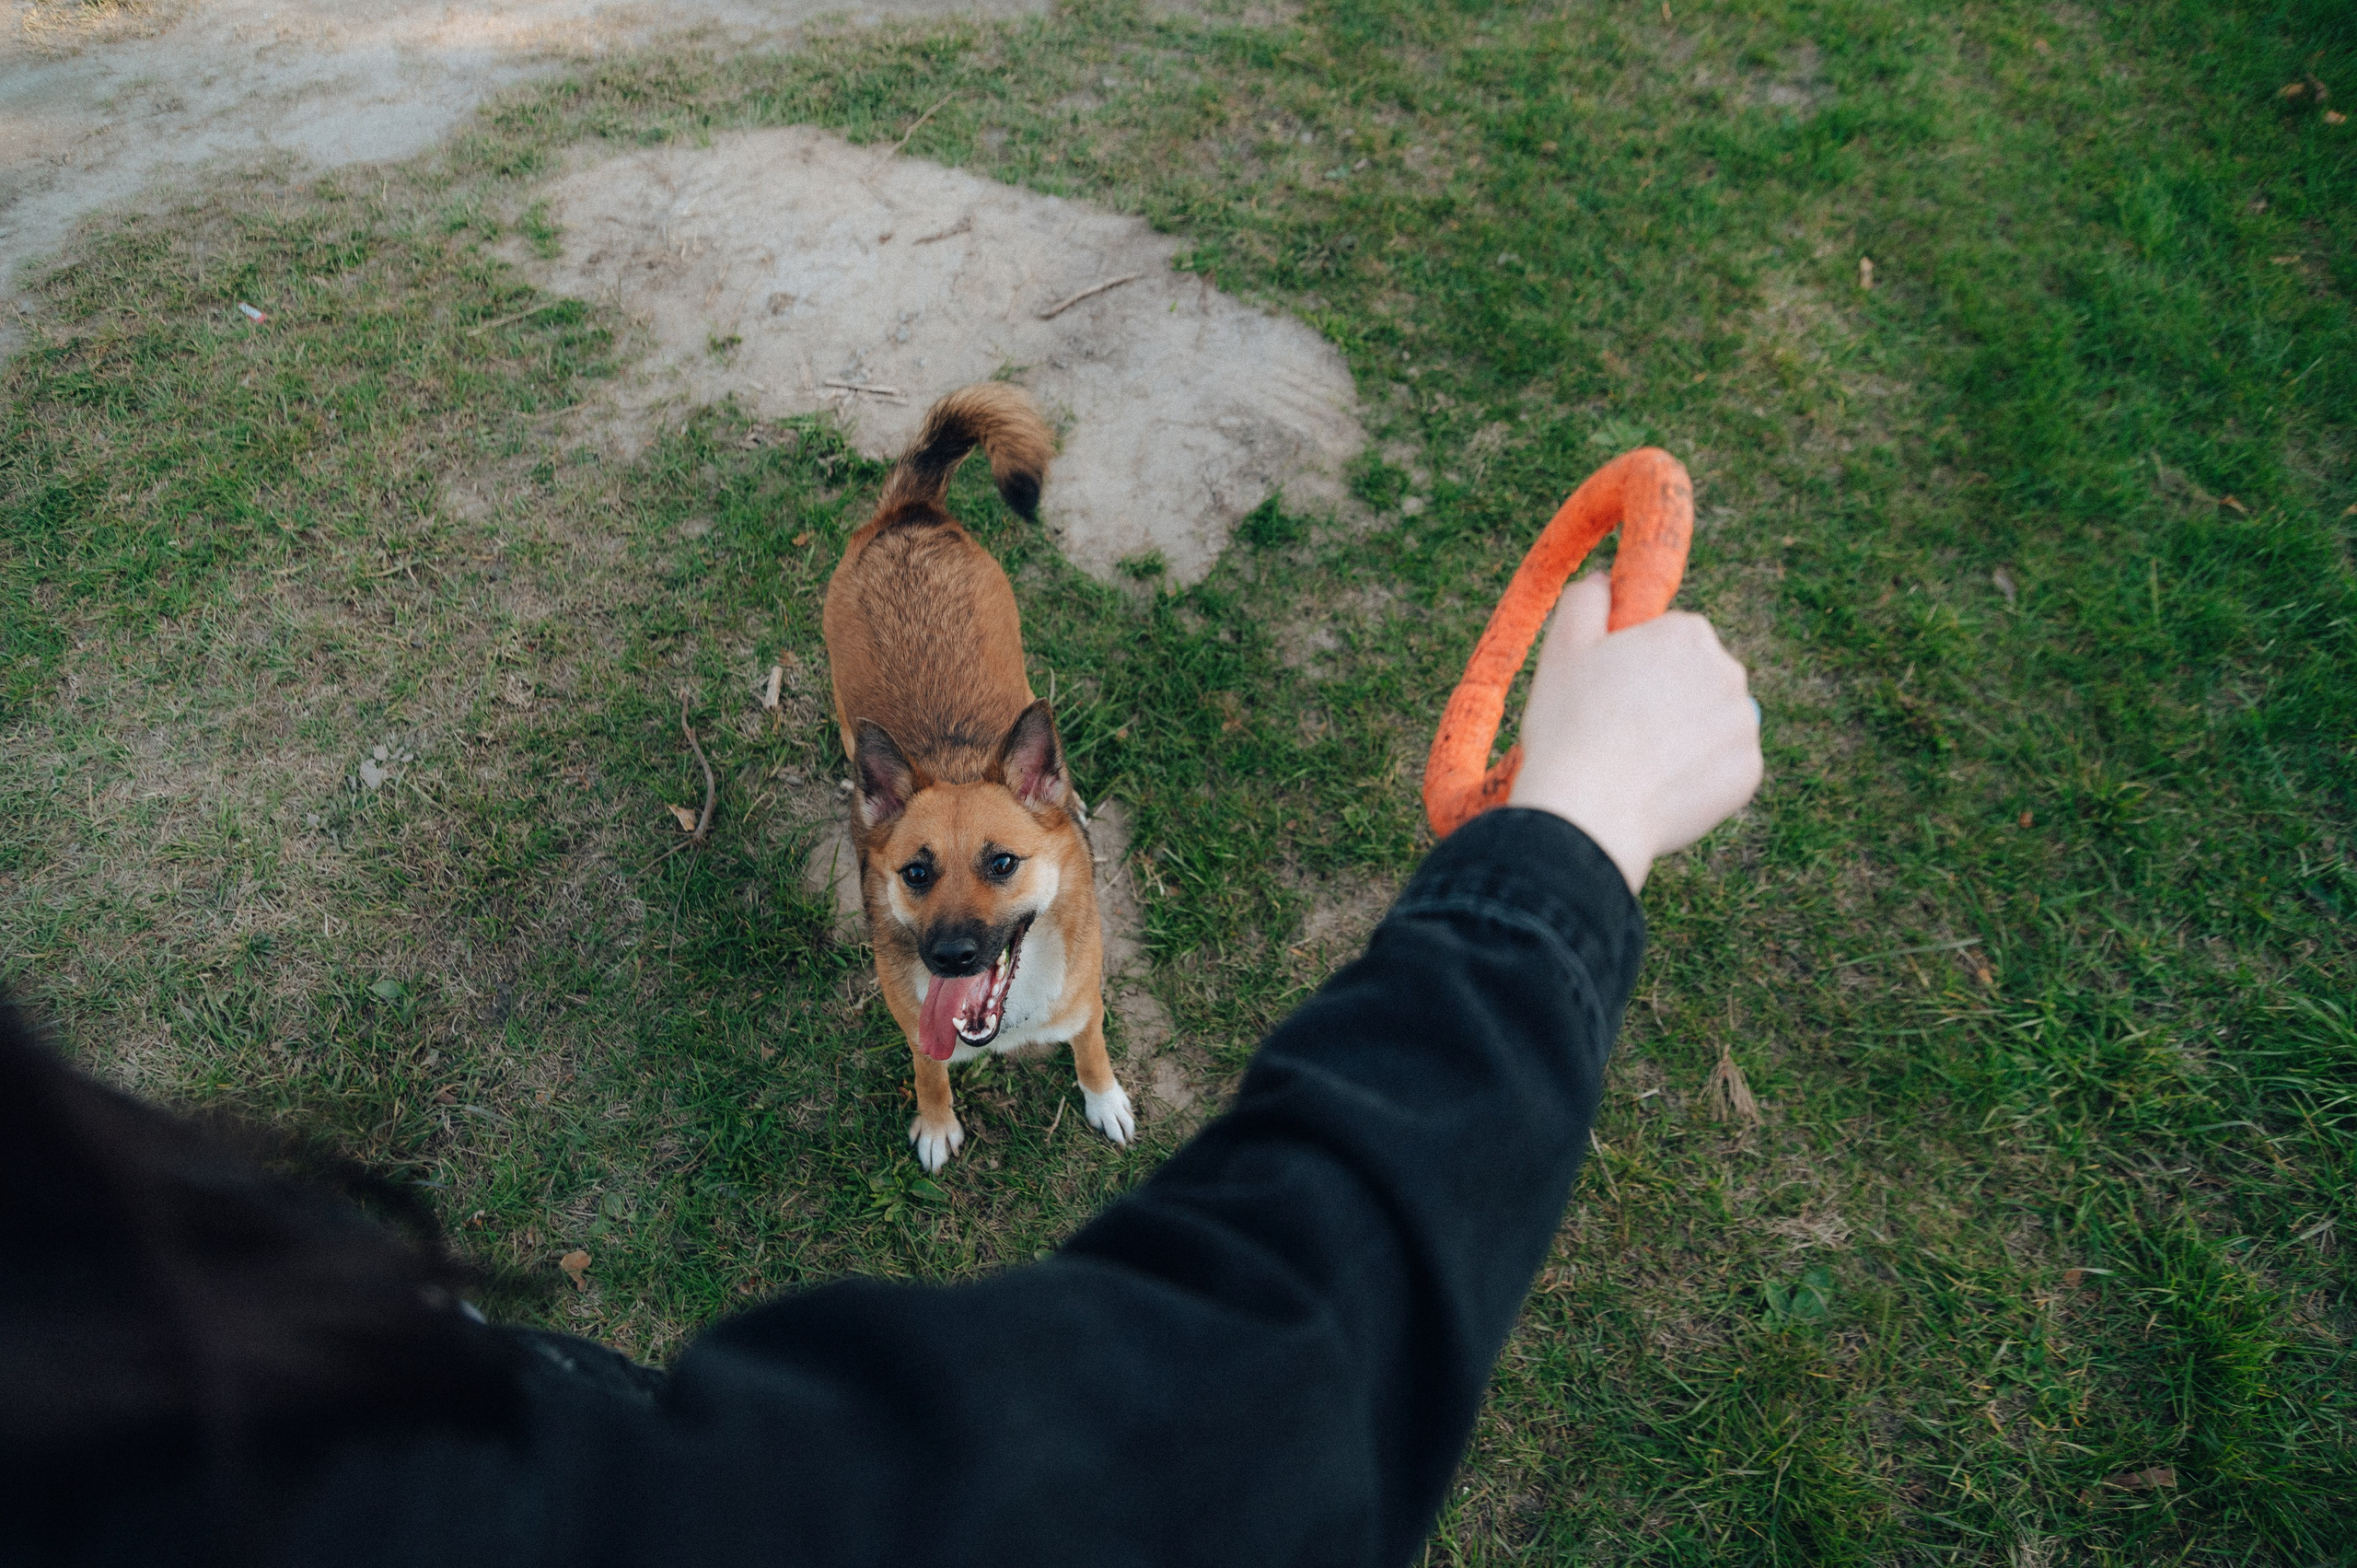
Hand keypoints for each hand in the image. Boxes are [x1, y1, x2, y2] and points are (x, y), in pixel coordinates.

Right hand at [1506, 574, 1761, 892]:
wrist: (1590, 810)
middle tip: (1619, 730)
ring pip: (1711, 724)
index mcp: (1688, 633)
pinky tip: (1660, 788)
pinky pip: (1723, 768)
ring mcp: (1744, 725)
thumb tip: (1606, 579)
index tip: (1610, 693)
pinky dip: (1698, 777)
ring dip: (1684, 737)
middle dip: (1667, 699)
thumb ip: (1587, 598)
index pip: (1670, 640)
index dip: (1636, 665)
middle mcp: (1729, 671)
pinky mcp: (1748, 773)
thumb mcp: (1563, 647)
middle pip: (1696, 680)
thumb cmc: (1570, 725)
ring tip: (1638, 764)